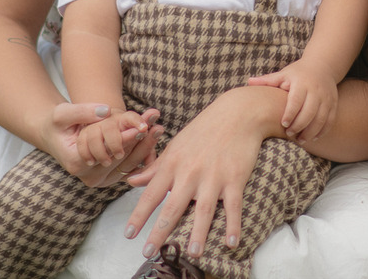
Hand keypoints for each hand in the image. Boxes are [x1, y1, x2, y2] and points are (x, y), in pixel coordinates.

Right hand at [43, 102, 162, 186]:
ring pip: (128, 164)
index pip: (107, 152)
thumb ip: (83, 111)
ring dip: (145, 147)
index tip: (142, 127)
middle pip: (121, 160)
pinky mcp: (108, 177)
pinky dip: (142, 154)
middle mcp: (89, 176)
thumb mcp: (63, 113)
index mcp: (76, 163)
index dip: (126, 139)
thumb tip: (106, 111)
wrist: (55, 136)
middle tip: (157, 125)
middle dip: (141, 141)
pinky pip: (130, 168)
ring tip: (158, 128)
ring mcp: (100, 180)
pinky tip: (153, 139)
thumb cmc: (57, 123)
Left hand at [124, 86, 284, 259]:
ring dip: (198, 233)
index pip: (152, 193)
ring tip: (192, 254)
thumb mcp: (176, 145)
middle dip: (160, 231)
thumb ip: (155, 166)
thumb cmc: (204, 129)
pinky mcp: (235, 178)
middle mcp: (191, 172)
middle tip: (149, 252)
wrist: (238, 113)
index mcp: (174, 163)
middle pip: (173, 207)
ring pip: (203, 210)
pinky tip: (231, 244)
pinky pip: (233, 206)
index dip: (139, 215)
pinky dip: (233, 225)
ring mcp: (214, 176)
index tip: (129, 234)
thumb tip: (131, 181)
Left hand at [247, 61, 337, 141]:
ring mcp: (326, 97)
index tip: (284, 124)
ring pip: (321, 118)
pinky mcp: (333, 103)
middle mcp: (316, 90)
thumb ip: (267, 80)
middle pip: (309, 112)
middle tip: (290, 135)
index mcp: (301, 83)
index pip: (296, 100)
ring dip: (311, 132)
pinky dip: (323, 131)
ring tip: (300, 140)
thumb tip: (248, 82)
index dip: (290, 114)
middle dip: (300, 126)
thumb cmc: (297, 73)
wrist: (322, 66)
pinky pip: (330, 120)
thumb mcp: (283, 74)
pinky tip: (313, 138)